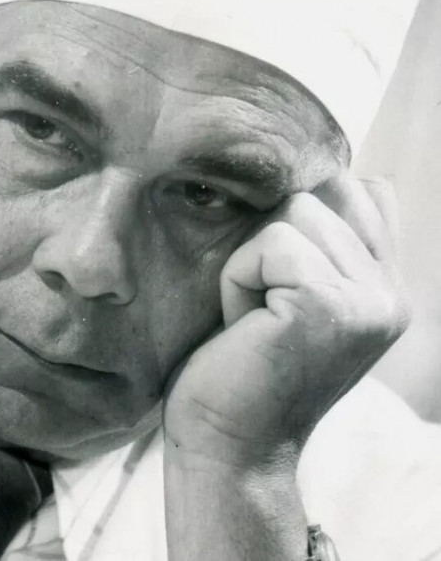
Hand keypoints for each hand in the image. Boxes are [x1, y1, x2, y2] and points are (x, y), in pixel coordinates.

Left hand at [163, 175, 409, 470]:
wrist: (226, 444)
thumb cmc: (240, 370)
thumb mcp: (292, 298)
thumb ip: (323, 244)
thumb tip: (333, 174)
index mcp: (386, 290)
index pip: (364, 191)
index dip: (303, 218)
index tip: (276, 278)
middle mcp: (392, 294)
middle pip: (321, 192)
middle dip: (270, 242)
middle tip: (261, 310)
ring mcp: (369, 300)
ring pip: (293, 211)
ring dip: (251, 262)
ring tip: (253, 320)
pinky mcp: (329, 304)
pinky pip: (267, 244)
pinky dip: (237, 279)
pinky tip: (243, 327)